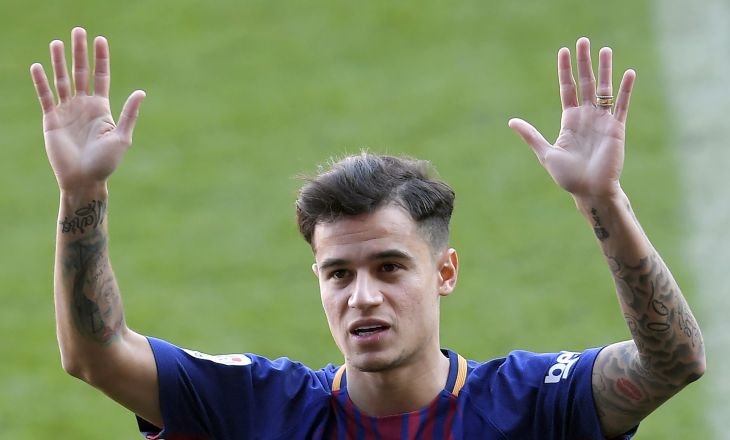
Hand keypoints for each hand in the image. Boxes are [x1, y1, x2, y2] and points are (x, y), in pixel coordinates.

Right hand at [31, 27, 144, 191]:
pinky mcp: (51, 119)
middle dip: (80, 52)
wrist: (84, 179)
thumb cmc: (106, 163)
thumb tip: (141, 92)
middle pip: (81, 73)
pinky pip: (46, 97)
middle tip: (78, 31)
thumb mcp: (121, 137)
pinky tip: (38, 66)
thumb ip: (128, 114)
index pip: (101, 77)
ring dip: (59, 62)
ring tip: (57, 43)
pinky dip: (42, 82)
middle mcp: (84, 106)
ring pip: (62, 80)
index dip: (101, 59)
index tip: (100, 39)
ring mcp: (67, 111)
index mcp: (102, 108)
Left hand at [509, 37, 635, 200]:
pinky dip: (625, 89)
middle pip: (586, 83)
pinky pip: (621, 105)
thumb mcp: (546, 154)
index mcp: (570, 121)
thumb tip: (511, 122)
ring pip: (605, 89)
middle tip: (583, 41)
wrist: (589, 191)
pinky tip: (628, 73)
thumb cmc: (568, 177)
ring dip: (605, 70)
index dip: (566, 70)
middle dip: (584, 62)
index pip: (568, 88)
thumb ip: (531, 136)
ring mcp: (602, 121)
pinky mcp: (616, 128)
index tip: (564, 50)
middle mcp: (587, 117)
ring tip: (605, 49)